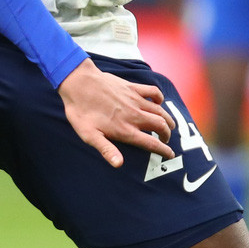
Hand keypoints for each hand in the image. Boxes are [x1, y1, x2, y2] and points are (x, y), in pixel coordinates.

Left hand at [59, 61, 176, 167]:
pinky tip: (159, 102)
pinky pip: (153, 92)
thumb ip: (106, 150)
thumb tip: (119, 164)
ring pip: (160, 110)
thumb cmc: (81, 111)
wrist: (79, 83)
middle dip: (166, 135)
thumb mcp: (89, 135)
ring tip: (169, 126)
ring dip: (167, 119)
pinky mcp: (132, 87)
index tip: (170, 154)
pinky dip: (160, 98)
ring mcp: (135, 100)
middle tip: (165, 139)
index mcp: (125, 130)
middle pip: (160, 126)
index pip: (151, 143)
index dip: (163, 150)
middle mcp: (134, 115)